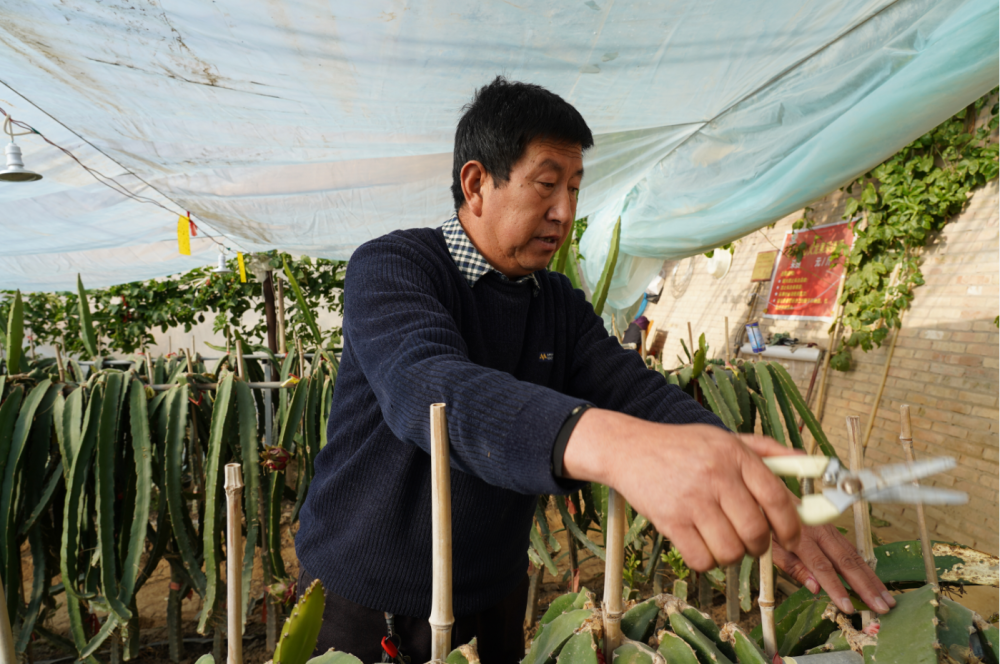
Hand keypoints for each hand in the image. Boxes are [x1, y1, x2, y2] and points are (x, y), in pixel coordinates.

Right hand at [562, 410, 801, 571]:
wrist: (628, 448)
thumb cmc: (681, 446)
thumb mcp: (725, 438)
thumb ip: (767, 450)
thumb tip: (809, 462)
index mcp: (735, 455)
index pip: (777, 498)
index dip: (791, 527)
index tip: (792, 538)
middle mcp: (715, 476)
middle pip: (756, 532)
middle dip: (759, 546)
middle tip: (750, 541)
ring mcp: (691, 500)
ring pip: (730, 551)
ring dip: (732, 555)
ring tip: (722, 541)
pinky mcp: (669, 520)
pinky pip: (701, 559)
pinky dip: (706, 561)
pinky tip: (701, 545)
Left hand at [772, 524, 895, 614]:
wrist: (770, 496)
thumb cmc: (769, 525)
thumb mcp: (770, 547)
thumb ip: (792, 566)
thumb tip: (815, 588)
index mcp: (800, 537)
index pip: (822, 567)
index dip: (836, 588)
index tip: (848, 607)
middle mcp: (819, 532)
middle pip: (846, 562)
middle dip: (865, 586)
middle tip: (881, 607)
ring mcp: (829, 530)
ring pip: (855, 556)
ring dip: (872, 579)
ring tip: (886, 599)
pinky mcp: (834, 530)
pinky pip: (852, 550)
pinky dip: (866, 568)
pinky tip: (877, 583)